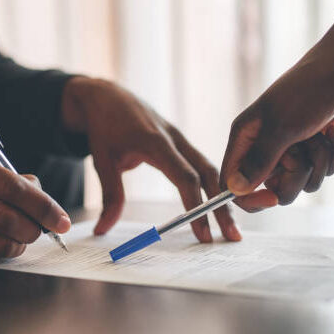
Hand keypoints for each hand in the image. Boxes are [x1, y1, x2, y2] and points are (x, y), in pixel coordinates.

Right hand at [0, 152, 70, 263]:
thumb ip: (4, 178)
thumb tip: (42, 191)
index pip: (14, 186)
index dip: (44, 205)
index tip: (62, 219)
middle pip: (10, 218)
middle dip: (35, 229)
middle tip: (41, 231)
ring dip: (20, 244)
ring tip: (22, 238)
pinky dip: (1, 254)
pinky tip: (0, 245)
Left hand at [62, 76, 244, 242]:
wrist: (107, 96)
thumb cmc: (104, 126)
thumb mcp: (102, 160)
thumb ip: (109, 196)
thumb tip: (102, 230)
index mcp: (155, 142)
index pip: (185, 177)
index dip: (196, 206)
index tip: (203, 234)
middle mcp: (174, 139)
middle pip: (208, 174)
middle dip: (221, 206)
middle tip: (231, 237)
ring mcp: (180, 138)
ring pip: (210, 168)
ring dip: (222, 197)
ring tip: (230, 227)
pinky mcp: (181, 141)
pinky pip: (202, 163)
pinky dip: (214, 184)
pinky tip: (219, 204)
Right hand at [220, 47, 333, 208]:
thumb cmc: (308, 89)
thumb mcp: (281, 127)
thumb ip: (258, 160)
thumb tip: (235, 189)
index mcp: (245, 139)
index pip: (233, 182)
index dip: (250, 197)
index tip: (273, 198)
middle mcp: (263, 145)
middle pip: (274, 187)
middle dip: (297, 175)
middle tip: (302, 151)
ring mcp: (290, 146)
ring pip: (303, 181)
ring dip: (319, 161)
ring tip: (319, 135)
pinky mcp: (313, 145)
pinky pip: (325, 169)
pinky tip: (332, 132)